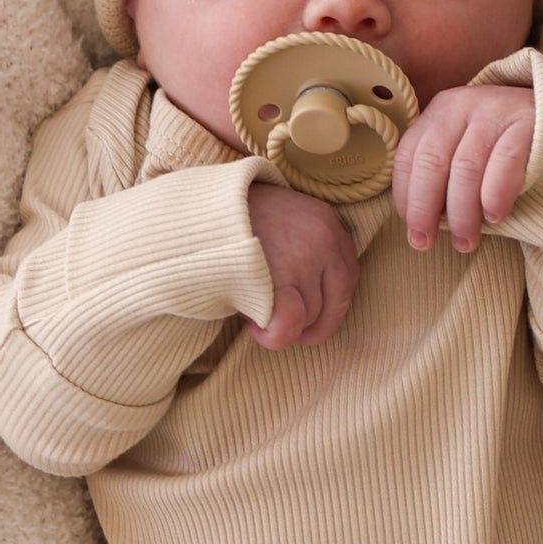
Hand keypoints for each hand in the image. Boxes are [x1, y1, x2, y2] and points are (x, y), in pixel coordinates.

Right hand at [245, 183, 358, 348]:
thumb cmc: (232, 218)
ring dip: (281, 322)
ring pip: (309, 317)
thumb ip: (304, 247)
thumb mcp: (281, 217)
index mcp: (326, 221)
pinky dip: (273, 335)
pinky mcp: (279, 281)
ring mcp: (303, 260)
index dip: (331, 305)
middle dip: (311, 325)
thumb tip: (318, 303)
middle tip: (282, 326)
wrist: (195, 208)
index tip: (311, 317)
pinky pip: (288, 326)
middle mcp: (323, 239)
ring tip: (250, 304)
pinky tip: (253, 326)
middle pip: (334, 303)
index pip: (348, 276)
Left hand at [391, 85, 533, 252]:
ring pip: (466, 169)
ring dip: (462, 213)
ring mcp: (495, 110)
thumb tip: (417, 221)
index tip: (413, 230)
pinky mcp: (528, 121)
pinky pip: (504, 163)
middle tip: (426, 244)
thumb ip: (441, 172)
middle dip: (425, 210)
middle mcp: (462, 105)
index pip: (408, 157)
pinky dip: (494, 194)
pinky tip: (494, 215)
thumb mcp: (465, 148)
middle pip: (431, 164)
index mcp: (439, 112)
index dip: (406, 198)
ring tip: (466, 241)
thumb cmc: (505, 147)